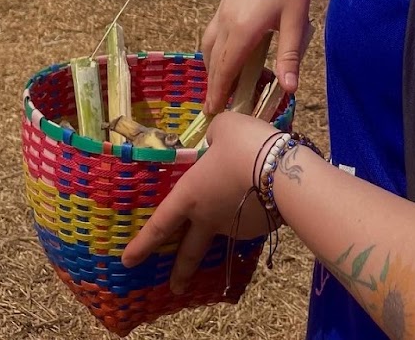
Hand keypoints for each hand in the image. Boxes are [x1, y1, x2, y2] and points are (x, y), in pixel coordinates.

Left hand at [120, 112, 277, 292]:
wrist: (285, 172)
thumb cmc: (244, 146)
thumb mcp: (224, 128)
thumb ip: (214, 136)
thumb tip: (216, 141)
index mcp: (190, 196)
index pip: (160, 226)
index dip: (142, 244)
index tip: (128, 261)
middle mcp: (209, 217)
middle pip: (190, 251)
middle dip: (181, 271)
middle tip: (176, 287)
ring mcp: (235, 226)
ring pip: (225, 229)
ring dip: (227, 221)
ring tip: (242, 193)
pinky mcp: (260, 227)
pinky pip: (250, 218)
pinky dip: (251, 209)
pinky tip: (263, 193)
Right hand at [201, 0, 323, 113]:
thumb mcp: (297, 21)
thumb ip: (290, 56)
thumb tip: (290, 90)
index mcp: (242, 28)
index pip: (224, 69)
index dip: (218, 92)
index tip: (213, 111)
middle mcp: (227, 17)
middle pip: (213, 58)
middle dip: (213, 82)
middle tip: (215, 104)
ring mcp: (224, 5)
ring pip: (210, 42)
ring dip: (212, 63)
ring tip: (220, 81)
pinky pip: (214, 28)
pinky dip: (216, 46)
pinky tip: (229, 50)